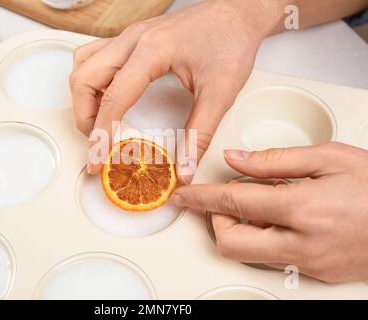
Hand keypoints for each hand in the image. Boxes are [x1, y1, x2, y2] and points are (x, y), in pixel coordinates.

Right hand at [70, 0, 283, 182]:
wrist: (238, 13)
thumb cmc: (230, 40)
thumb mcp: (220, 93)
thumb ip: (199, 134)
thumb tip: (185, 167)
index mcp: (151, 50)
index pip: (113, 98)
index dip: (101, 135)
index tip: (98, 159)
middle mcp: (133, 40)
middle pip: (84, 79)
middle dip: (85, 117)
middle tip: (99, 142)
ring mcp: (130, 36)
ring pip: (84, 64)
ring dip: (84, 97)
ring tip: (98, 122)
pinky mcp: (133, 38)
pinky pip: (95, 55)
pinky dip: (91, 80)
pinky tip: (106, 95)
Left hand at [171, 142, 367, 282]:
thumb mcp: (328, 156)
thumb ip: (273, 160)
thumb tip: (234, 159)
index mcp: (301, 208)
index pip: (231, 203)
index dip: (199, 198)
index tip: (182, 196)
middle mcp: (301, 243)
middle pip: (230, 243)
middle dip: (216, 221)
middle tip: (225, 201)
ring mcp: (308, 263)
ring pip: (249, 254)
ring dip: (241, 229)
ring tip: (262, 204)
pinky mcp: (316, 273)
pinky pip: (274, 258)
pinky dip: (265, 238)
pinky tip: (283, 219)